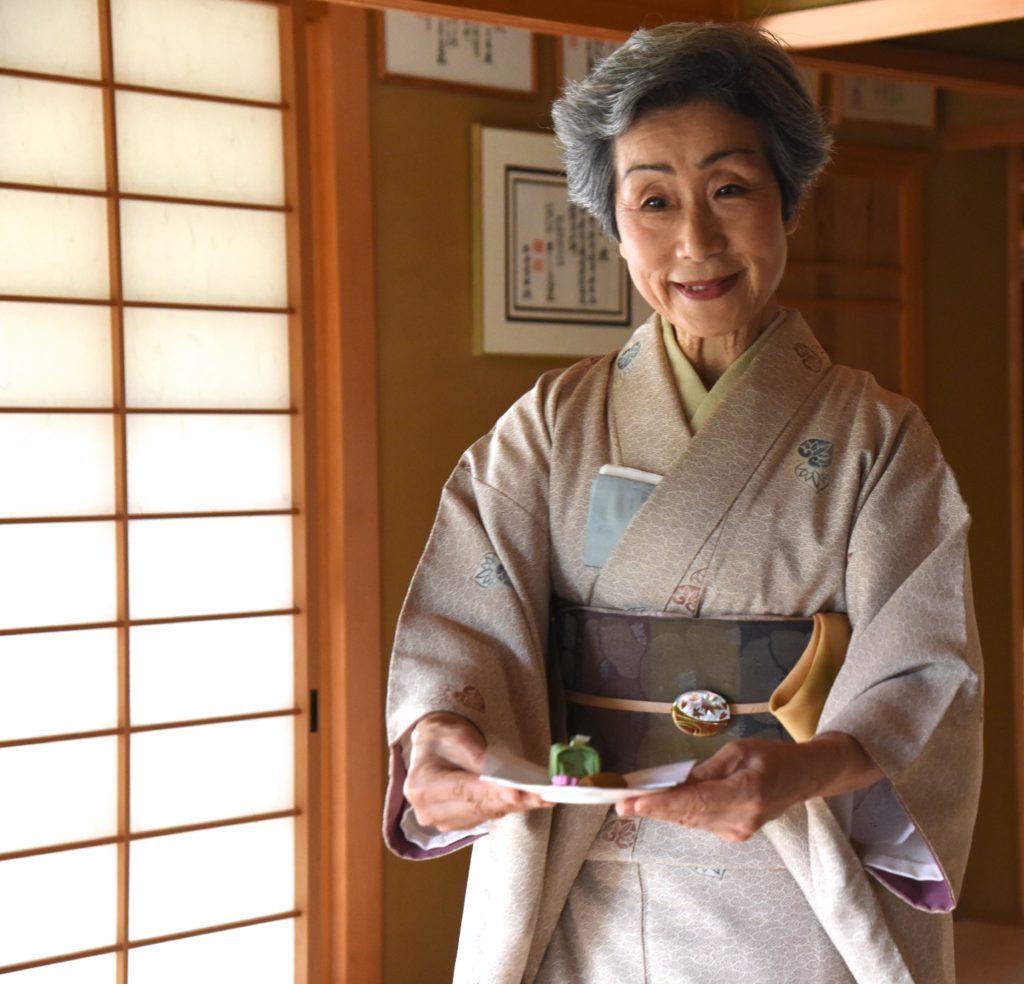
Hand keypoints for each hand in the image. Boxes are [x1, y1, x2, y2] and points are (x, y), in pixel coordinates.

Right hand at [404, 712, 551, 831]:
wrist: (432, 748)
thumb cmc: (442, 739)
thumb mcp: (456, 736)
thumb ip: (475, 756)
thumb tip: (500, 775)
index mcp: (422, 785)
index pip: (461, 789)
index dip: (490, 792)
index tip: (517, 792)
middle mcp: (428, 810)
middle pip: (477, 806)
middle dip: (512, 800)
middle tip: (542, 795)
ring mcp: (442, 821)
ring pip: (486, 814)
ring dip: (515, 806)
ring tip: (542, 797)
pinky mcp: (458, 824)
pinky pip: (486, 816)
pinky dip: (507, 807)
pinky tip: (528, 800)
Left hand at [615, 732, 881, 841]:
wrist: (805, 778)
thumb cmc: (773, 756)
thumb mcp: (739, 751)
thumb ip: (707, 770)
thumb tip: (676, 782)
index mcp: (746, 794)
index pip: (694, 802)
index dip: (660, 804)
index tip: (632, 803)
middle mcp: (741, 819)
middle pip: (686, 815)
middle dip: (652, 809)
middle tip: (619, 803)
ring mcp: (738, 831)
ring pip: (690, 821)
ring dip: (662, 812)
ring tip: (632, 802)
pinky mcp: (736, 834)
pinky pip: (700, 822)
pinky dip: (679, 813)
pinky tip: (660, 805)